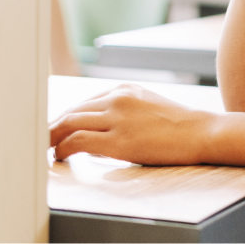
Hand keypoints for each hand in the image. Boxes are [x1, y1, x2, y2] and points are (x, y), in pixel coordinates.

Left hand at [49, 83, 215, 163]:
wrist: (201, 132)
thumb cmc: (179, 125)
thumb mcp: (149, 105)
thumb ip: (125, 110)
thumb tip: (101, 129)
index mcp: (125, 89)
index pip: (84, 102)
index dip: (66, 117)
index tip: (57, 129)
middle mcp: (118, 98)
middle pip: (72, 110)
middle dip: (53, 127)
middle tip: (43, 141)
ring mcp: (118, 118)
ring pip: (69, 123)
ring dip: (52, 137)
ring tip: (47, 149)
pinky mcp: (119, 140)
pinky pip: (78, 141)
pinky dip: (63, 149)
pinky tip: (60, 156)